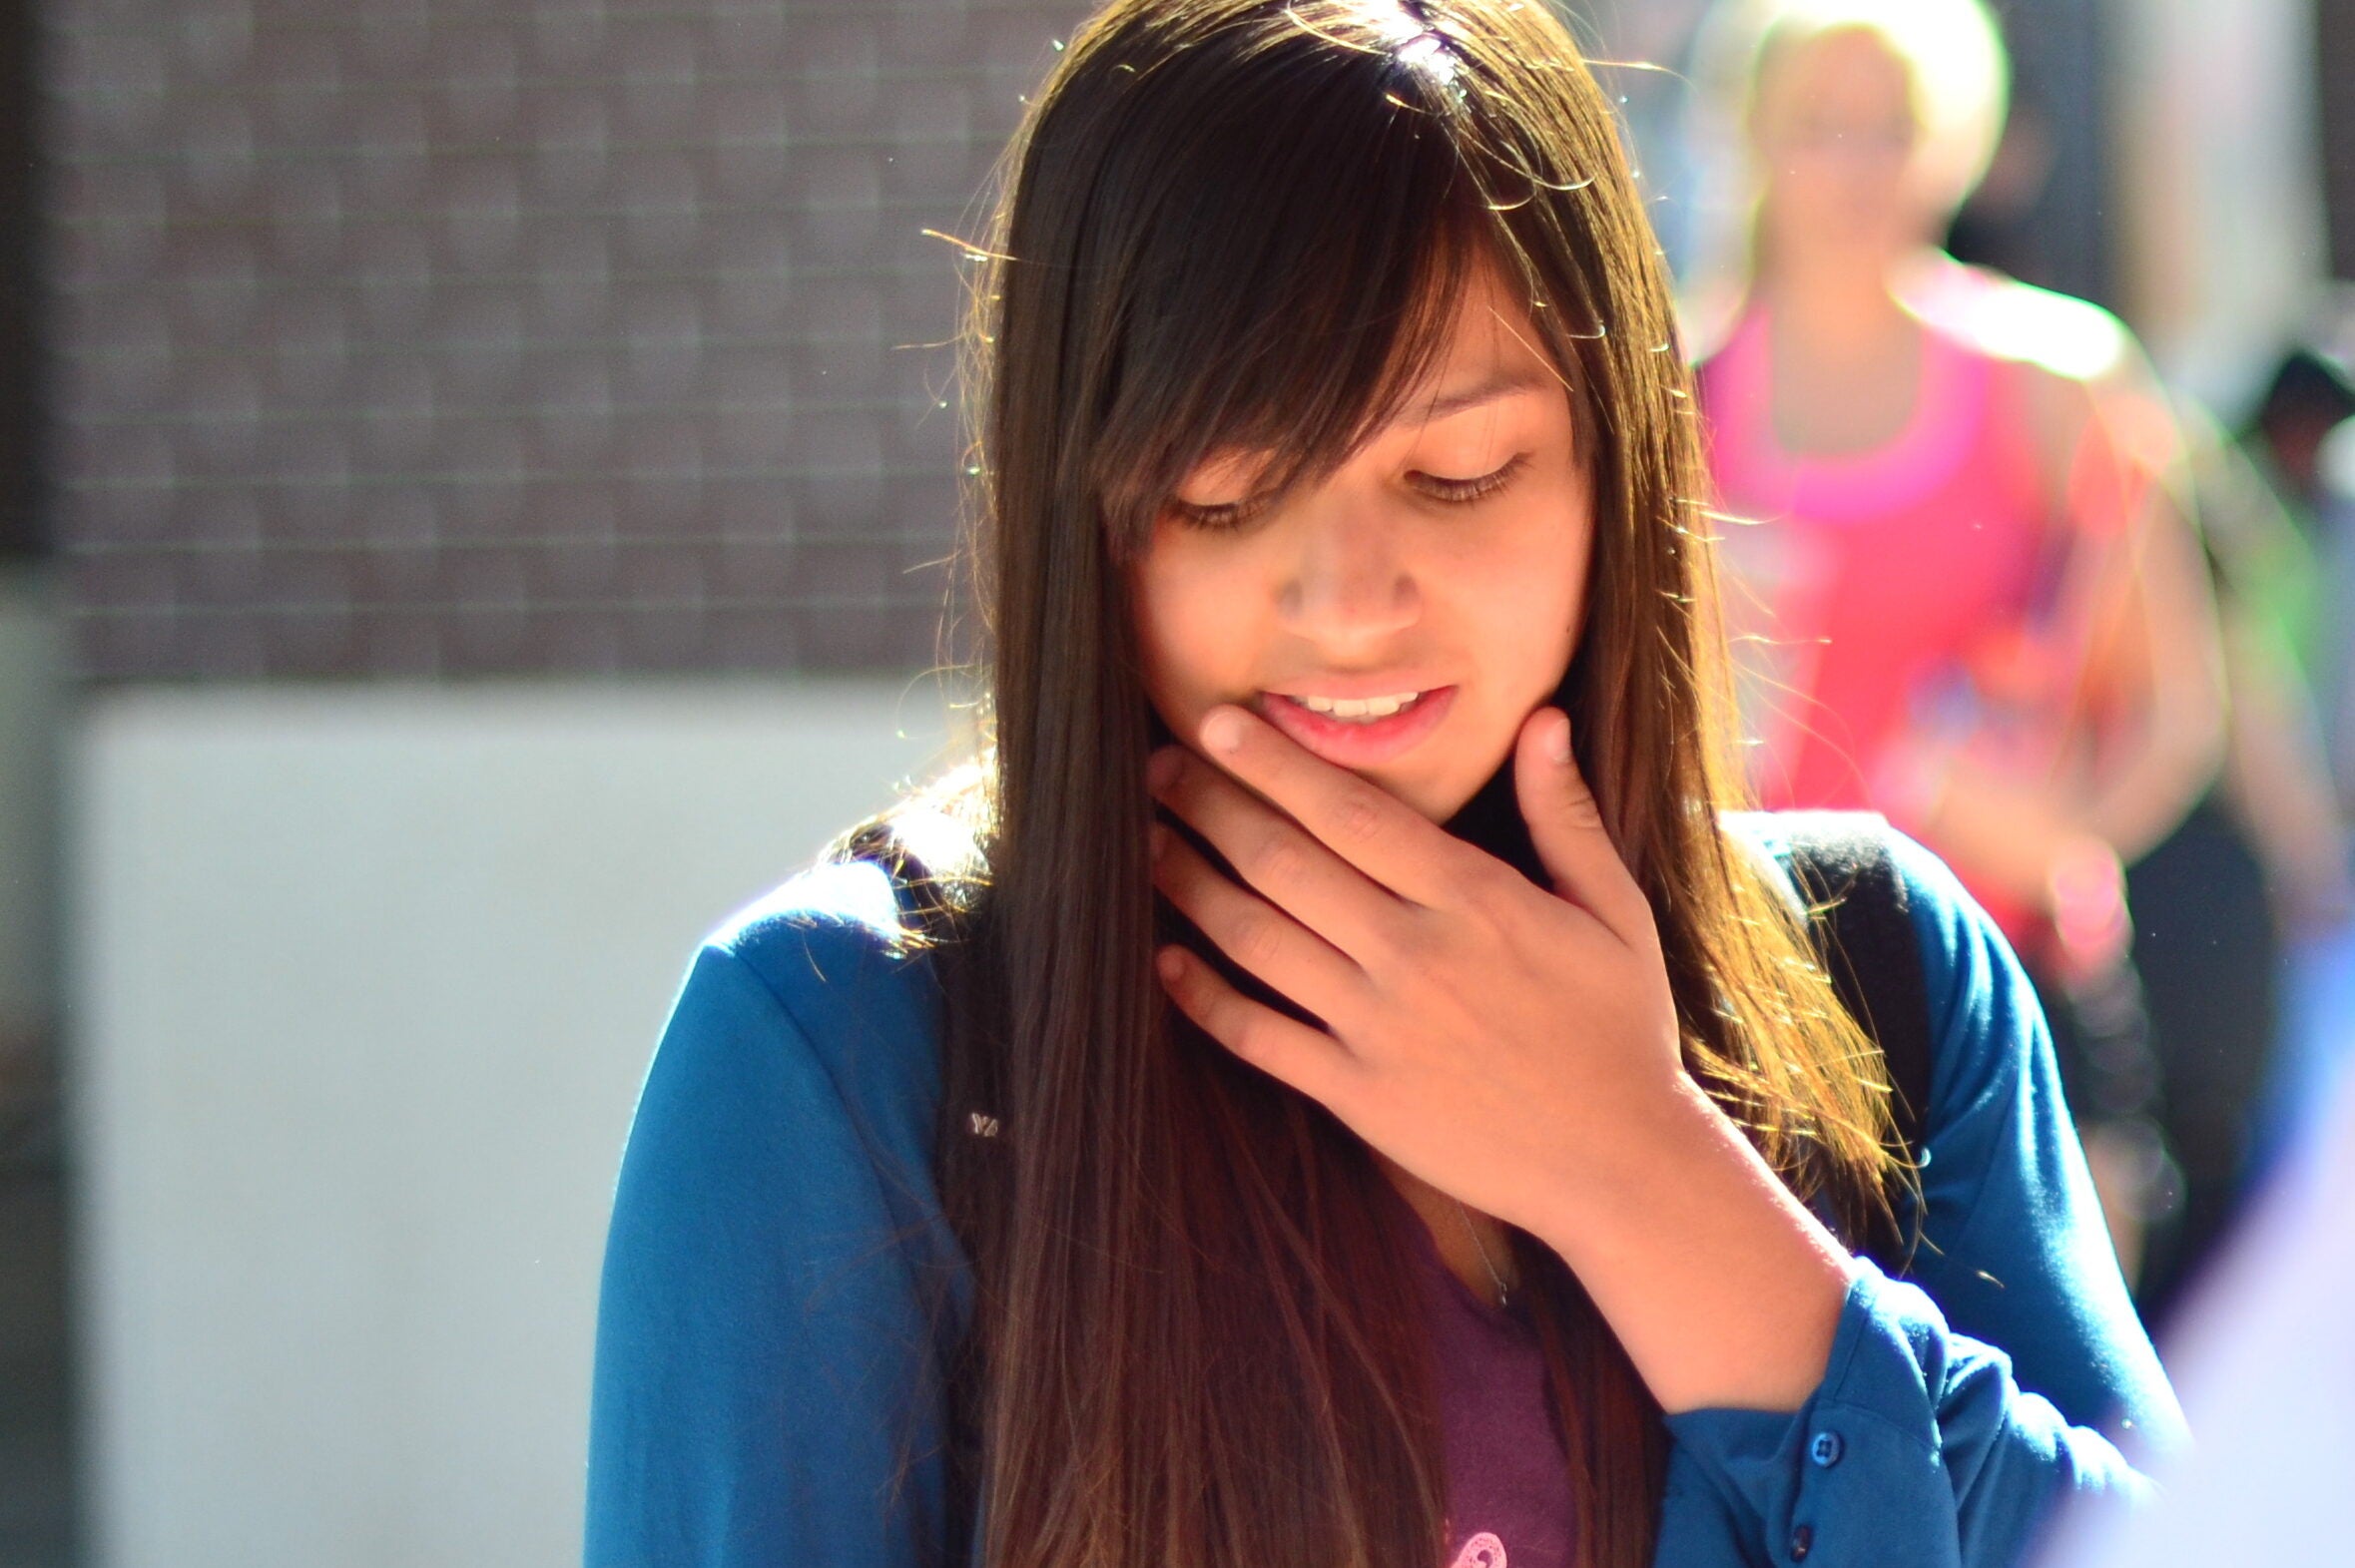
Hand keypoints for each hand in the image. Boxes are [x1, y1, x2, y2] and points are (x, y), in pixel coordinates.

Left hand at [1146, 701, 1685, 1239]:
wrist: (1620, 1164)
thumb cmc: (1619, 1028)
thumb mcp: (1614, 911)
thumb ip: (1565, 813)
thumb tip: (1542, 716)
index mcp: (1473, 899)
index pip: (1350, 813)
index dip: (1275, 764)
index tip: (1220, 723)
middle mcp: (1413, 955)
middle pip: (1284, 863)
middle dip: (1211, 806)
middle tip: (1160, 767)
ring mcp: (1377, 1028)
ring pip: (1257, 940)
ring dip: (1191, 884)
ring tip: (1149, 842)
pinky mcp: (1357, 1094)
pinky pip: (1259, 1036)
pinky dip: (1204, 997)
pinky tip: (1167, 959)